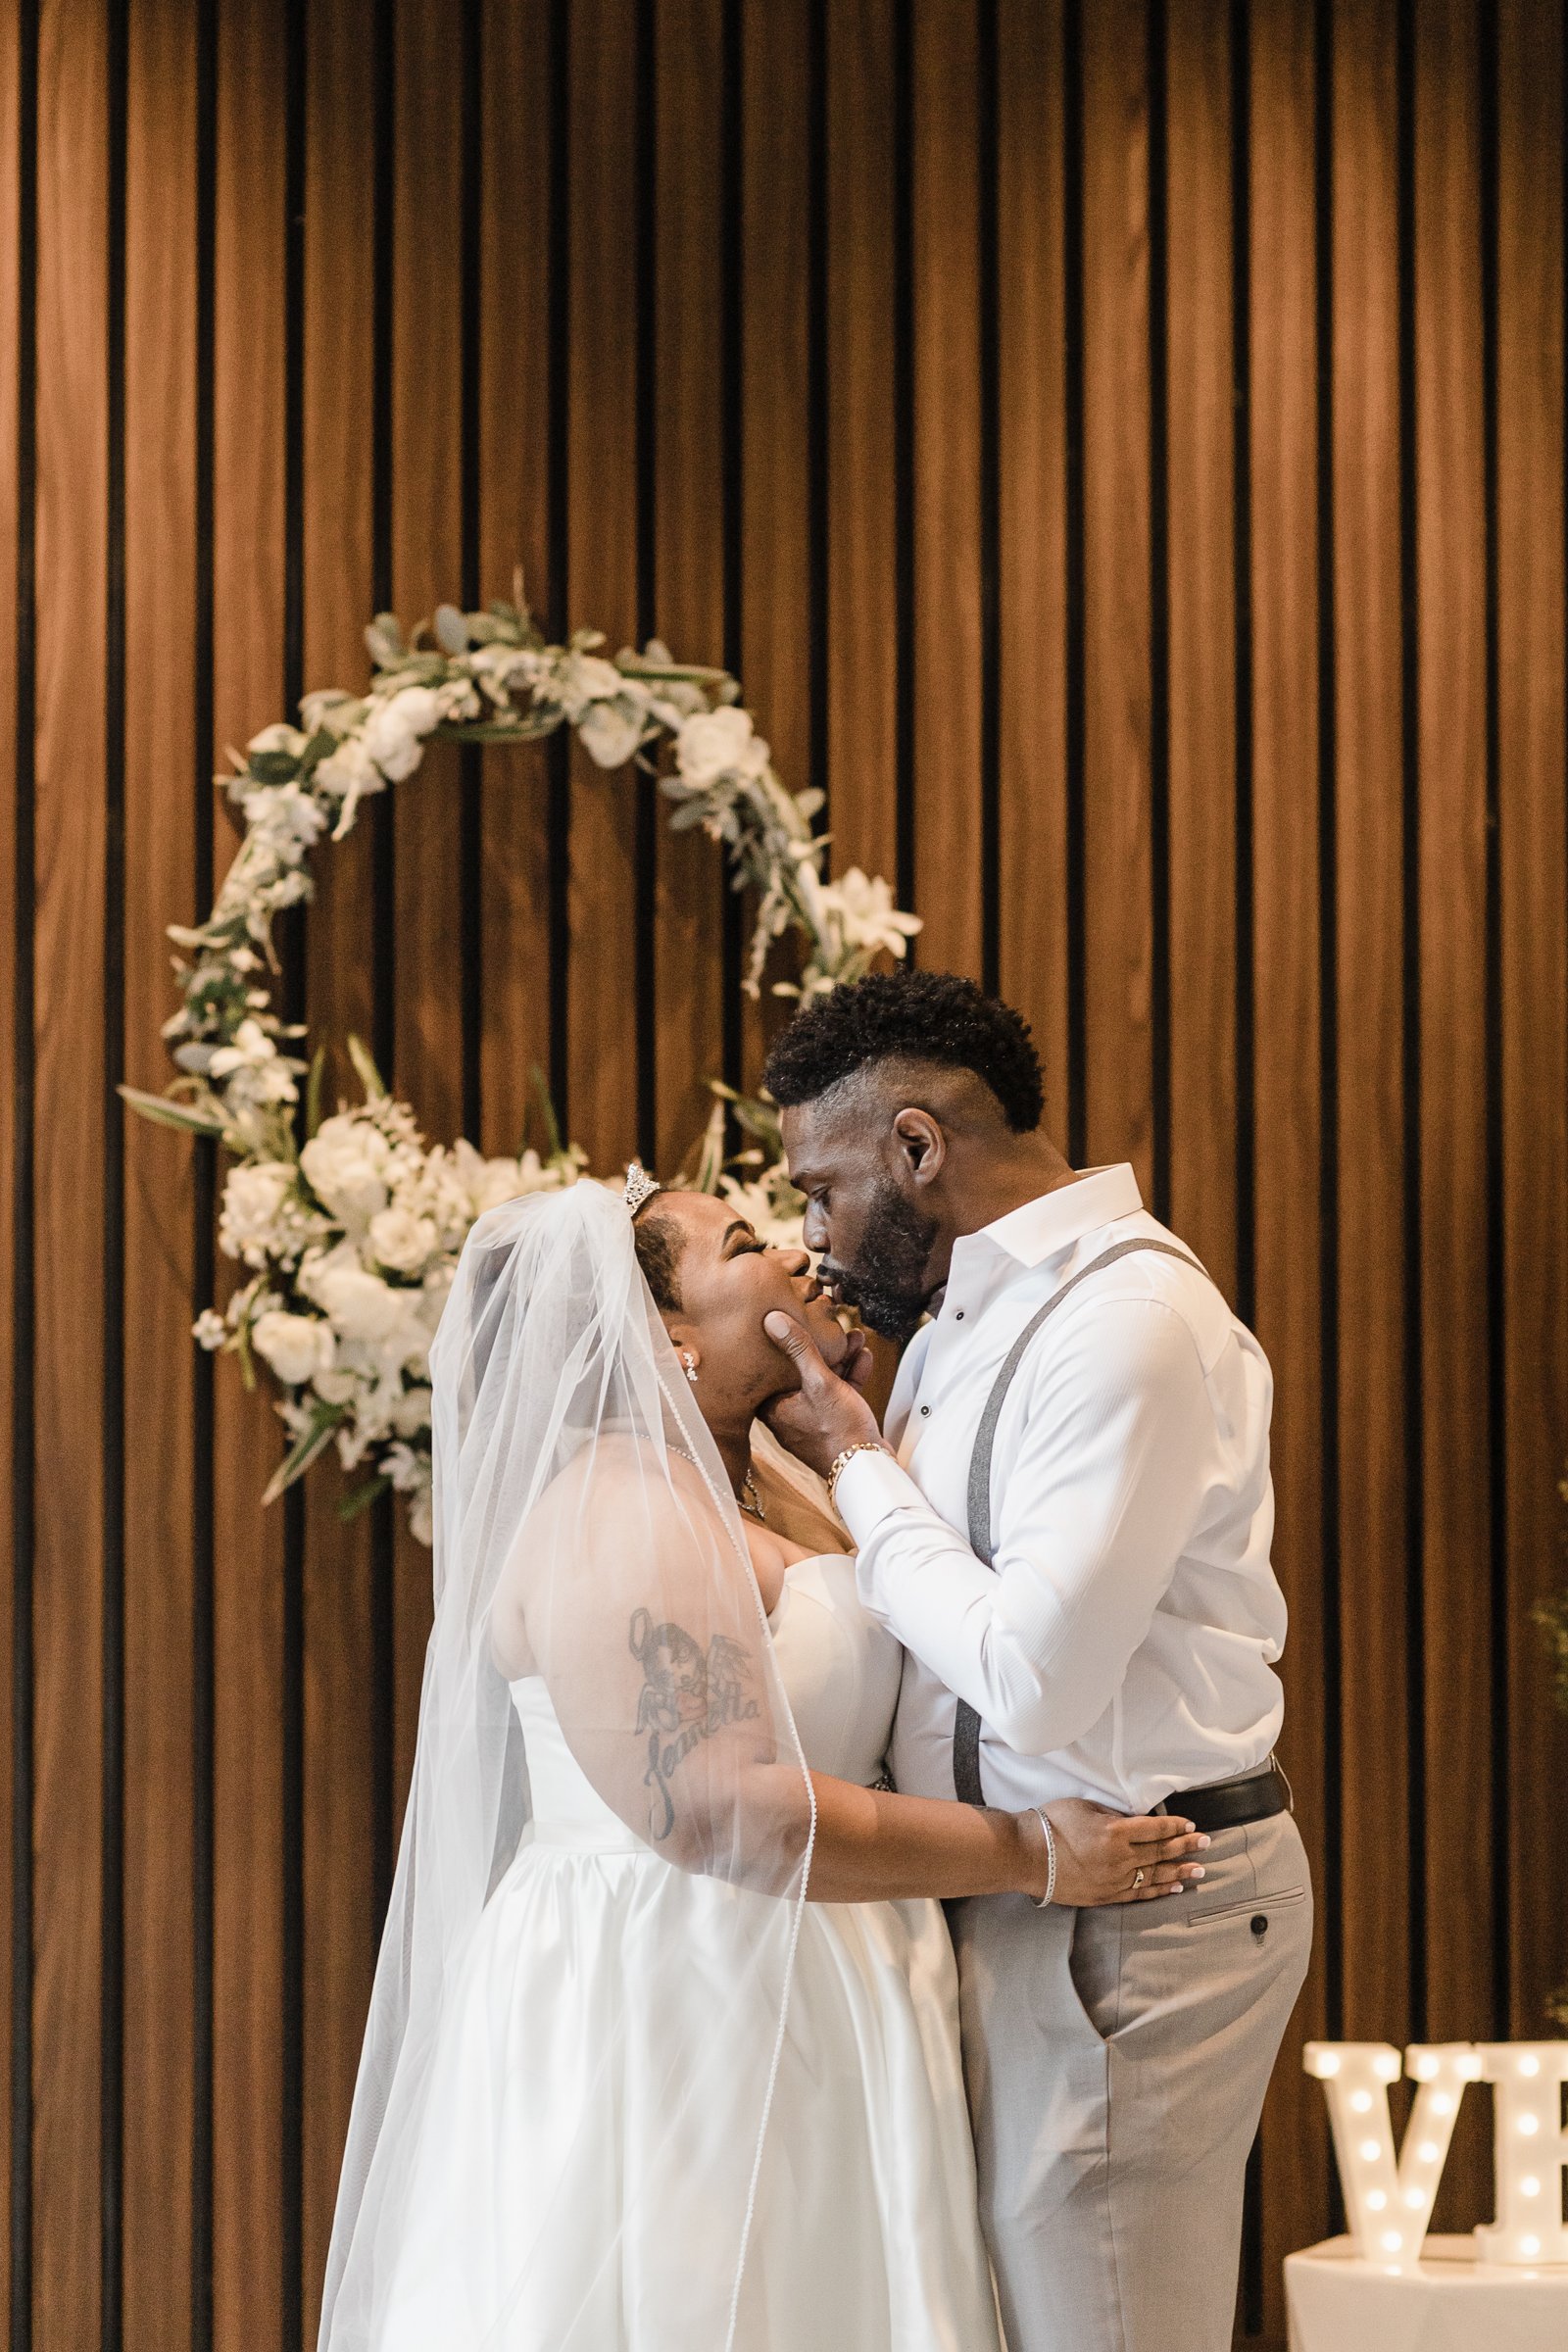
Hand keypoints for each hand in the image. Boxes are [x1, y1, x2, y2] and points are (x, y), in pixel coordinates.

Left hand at [760, 1309, 884, 1480]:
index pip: (770, 1368)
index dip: (782, 1343)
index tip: (791, 1323)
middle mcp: (789, 1415)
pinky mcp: (834, 1423)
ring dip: (840, 1358)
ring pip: (823, 1380)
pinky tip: (863, 1356)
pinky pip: (838, 1393)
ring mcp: (813, 1419)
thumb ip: (798, 1349)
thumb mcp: (819, 1382)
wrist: (868, 1468)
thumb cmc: (838, 1432)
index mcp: (774, 1408)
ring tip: (854, 1337)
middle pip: (800, 1371)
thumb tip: (772, 1320)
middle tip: (833, 1327)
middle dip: (821, 1347)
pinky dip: (850, 1375)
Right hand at [1020, 1799, 1208, 1905]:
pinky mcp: (1105, 1896)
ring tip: (1199, 1871)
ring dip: (1179, 1871)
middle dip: (1186, 1848)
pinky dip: (1158, 1891)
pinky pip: (1138, 1894)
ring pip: (1154, 1876)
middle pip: (1160, 1852)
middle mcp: (1120, 1858)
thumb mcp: (1085, 1807)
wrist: (1027, 1854)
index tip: (1191, 1826)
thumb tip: (1135, 1821)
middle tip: (1207, 1845)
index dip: (1176, 1828)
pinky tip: (1173, 1888)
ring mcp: (1114, 1880)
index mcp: (1115, 1832)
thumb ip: (1113, 1815)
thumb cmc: (1052, 1824)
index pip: (1155, 1829)